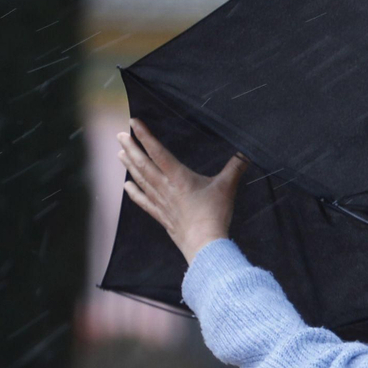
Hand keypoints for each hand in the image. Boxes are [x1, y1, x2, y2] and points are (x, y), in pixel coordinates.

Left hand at [116, 118, 248, 263]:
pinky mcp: (161, 215)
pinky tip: (127, 186)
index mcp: (178, 177)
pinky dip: (134, 192)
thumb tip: (247, 151)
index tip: (133, 123)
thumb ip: (236, 166)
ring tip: (120, 153)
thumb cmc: (214, 214)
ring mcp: (160, 201)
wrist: (204, 243)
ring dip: (129, 166)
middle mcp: (165, 187)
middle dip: (131, 148)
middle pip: (143, 164)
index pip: (158, 152)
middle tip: (120, 135)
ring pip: (140, 180)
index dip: (145, 136)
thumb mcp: (227, 186)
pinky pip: (143, 201)